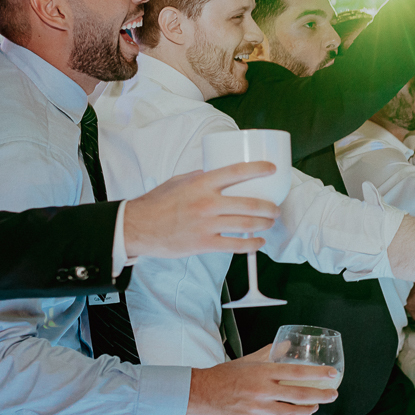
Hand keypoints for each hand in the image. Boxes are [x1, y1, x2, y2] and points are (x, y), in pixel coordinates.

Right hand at [124, 162, 279, 258]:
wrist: (138, 227)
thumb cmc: (157, 203)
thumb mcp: (178, 181)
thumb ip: (200, 177)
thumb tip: (218, 173)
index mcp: (201, 184)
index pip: (236, 172)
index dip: (258, 169)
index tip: (272, 169)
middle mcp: (207, 203)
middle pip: (249, 203)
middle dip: (269, 207)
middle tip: (275, 208)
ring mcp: (207, 225)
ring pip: (246, 224)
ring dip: (264, 224)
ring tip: (270, 222)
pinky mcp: (204, 244)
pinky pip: (235, 245)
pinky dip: (251, 244)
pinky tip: (258, 242)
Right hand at [187, 345, 338, 414]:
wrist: (203, 391)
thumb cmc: (225, 374)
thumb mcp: (250, 359)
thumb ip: (270, 352)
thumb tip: (287, 346)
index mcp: (263, 372)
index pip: (297, 372)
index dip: (317, 374)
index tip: (331, 375)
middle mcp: (262, 390)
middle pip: (299, 395)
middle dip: (320, 396)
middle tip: (332, 395)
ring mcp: (258, 407)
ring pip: (290, 413)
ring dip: (306, 411)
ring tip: (315, 407)